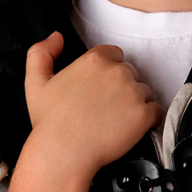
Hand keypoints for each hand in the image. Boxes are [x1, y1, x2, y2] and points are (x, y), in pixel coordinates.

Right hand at [25, 32, 162, 174]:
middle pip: (130, 73)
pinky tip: (131, 128)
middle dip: (121, 87)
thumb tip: (56, 37)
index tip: (101, 87)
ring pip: (144, 91)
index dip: (108, 71)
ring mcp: (133, 92)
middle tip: (105, 107)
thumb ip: (41, 53)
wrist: (63, 153)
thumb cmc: (50, 122)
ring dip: (134, 103)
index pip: (115, 54)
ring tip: (115, 119)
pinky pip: (156, 111)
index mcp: (94, 60)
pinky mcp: (144, 114)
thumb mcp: (36, 82)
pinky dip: (148, 120)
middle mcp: (116, 72)